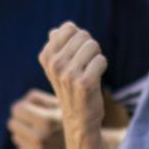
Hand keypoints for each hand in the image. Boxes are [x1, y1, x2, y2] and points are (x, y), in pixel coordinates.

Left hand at [6, 90, 66, 148]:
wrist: (89, 146)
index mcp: (46, 121)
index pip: (16, 110)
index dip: (23, 106)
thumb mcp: (59, 101)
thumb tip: (17, 107)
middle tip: (35, 120)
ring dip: (24, 133)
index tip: (31, 107)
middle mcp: (40, 139)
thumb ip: (36, 98)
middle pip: (12, 124)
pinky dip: (28, 147)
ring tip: (41, 131)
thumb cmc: (72, 119)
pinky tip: (41, 145)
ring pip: (16, 138)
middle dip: (21, 120)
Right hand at [37, 21, 107, 144]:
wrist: (78, 120)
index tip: (76, 56)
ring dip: (96, 57)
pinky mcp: (84, 83)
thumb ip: (57, 47)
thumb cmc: (71, 89)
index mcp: (46, 56)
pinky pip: (101, 60)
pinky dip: (102, 67)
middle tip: (85, 66)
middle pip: (83, 35)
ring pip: (93, 45)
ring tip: (90, 72)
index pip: (69, 28)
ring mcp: (68, 74)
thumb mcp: (58, 68)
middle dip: (89, 48)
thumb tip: (55, 30)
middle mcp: (54, 64)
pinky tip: (95, 80)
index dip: (78, 40)